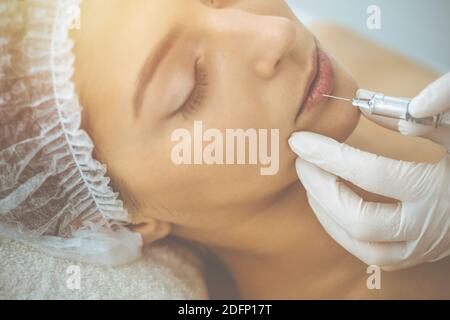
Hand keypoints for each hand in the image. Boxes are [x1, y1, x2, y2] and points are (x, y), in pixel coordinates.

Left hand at [288, 73, 449, 270]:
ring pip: (358, 244)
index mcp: (435, 189)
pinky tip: (328, 205)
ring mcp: (418, 248)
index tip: (300, 140)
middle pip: (357, 219)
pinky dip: (339, 229)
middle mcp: (424, 226)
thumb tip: (365, 105)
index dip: (328, 155)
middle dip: (320, 188)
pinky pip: (367, 253)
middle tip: (300, 162)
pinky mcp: (410, 256)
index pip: (370, 174)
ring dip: (325, 212)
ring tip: (310, 182)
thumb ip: (418, 116)